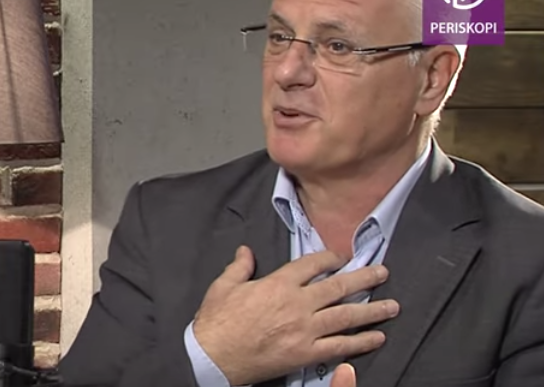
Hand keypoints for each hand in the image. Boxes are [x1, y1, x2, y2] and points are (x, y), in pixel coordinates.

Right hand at [193, 245, 398, 384]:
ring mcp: (305, 330)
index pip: (312, 264)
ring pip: (346, 316)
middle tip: (383, 273)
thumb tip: (246, 250)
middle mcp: (298, 303)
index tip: (342, 257)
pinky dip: (360, 342)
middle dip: (364, 278)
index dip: (331, 258)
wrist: (213, 357)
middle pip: (338, 287)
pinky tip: (377, 337)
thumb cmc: (218, 319)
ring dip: (372, 310)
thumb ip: (240, 266)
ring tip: (392, 306)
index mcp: (279, 283)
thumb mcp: (224, 286)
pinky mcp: (305, 354)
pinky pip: (339, 346)